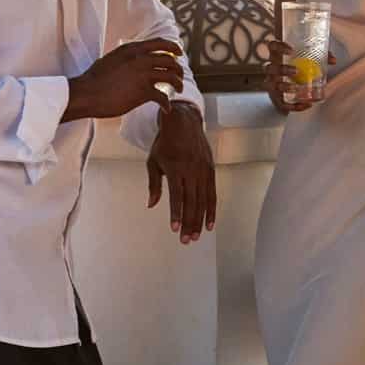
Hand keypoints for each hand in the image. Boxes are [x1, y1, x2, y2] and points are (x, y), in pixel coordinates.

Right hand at [68, 38, 185, 120]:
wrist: (87, 93)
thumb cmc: (94, 79)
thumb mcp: (111, 58)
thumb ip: (126, 57)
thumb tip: (132, 58)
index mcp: (133, 49)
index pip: (160, 43)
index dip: (173, 47)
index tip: (179, 54)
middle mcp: (141, 59)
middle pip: (170, 60)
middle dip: (178, 69)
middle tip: (178, 77)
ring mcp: (143, 74)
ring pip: (171, 77)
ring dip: (178, 84)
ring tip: (178, 90)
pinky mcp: (143, 92)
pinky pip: (163, 97)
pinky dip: (167, 104)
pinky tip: (166, 109)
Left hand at [147, 102, 215, 243]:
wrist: (183, 123)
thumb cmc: (164, 143)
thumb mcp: (153, 162)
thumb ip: (153, 184)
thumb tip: (151, 205)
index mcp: (175, 169)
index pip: (177, 196)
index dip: (176, 213)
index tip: (175, 229)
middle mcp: (191, 170)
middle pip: (192, 202)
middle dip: (189, 223)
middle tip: (187, 240)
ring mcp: (203, 171)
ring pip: (203, 200)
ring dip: (200, 220)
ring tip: (196, 236)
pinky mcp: (210, 170)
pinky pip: (212, 194)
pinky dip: (212, 210)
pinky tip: (210, 223)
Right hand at [262, 40, 336, 114]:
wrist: (291, 81)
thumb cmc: (299, 65)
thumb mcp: (308, 58)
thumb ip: (320, 56)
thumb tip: (333, 60)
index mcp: (278, 54)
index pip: (273, 46)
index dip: (279, 47)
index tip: (291, 50)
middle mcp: (272, 68)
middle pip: (268, 67)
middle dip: (281, 69)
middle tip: (296, 71)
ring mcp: (271, 82)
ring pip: (270, 85)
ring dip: (283, 87)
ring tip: (295, 88)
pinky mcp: (275, 97)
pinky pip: (281, 103)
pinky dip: (292, 106)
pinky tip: (305, 105)